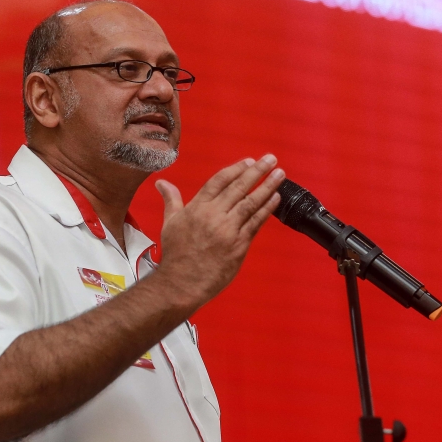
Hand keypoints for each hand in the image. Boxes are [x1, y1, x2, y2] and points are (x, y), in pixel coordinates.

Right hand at [153, 155, 283, 309]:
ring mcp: (228, 230)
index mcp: (197, 207)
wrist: (182, 282)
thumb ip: (171, 199)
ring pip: (251, 203)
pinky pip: (256, 222)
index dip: (236, 169)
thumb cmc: (176, 253)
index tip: (249, 161)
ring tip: (280, 174)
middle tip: (271, 159)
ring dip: (267, 187)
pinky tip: (276, 198)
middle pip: (239, 187)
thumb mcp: (170, 222)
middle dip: (257, 171)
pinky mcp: (239, 245)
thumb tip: (162, 182)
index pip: (219, 180)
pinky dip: (267, 209)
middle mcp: (214, 215)